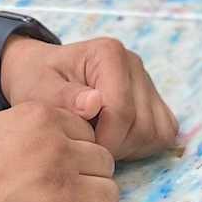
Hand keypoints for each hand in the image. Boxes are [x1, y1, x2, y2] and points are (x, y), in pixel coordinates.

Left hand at [0, 33, 180, 160]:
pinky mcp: (153, 100)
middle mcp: (135, 64)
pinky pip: (163, 133)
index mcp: (109, 54)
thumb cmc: (38, 79)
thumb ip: (64, 98)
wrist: (42, 73)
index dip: (103, 139)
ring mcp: (147, 82)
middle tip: (86, 146)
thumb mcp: (39, 88)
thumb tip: (94, 104)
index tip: (80, 147)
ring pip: (157, 132)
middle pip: (142, 125)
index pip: (121, 110)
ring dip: (128, 148)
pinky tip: (114, 141)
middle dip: (114, 146)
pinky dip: (141, 145)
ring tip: (97, 141)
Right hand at [0, 104, 119, 201]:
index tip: (61, 169)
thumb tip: (73, 136)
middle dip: (91, 178)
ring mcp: (59, 188)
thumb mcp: (1, 125)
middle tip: (65, 194)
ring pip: (110, 194)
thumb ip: (40, 126)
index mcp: (44, 118)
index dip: (80, 154)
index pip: (92, 134)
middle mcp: (57, 149)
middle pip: (105, 163)